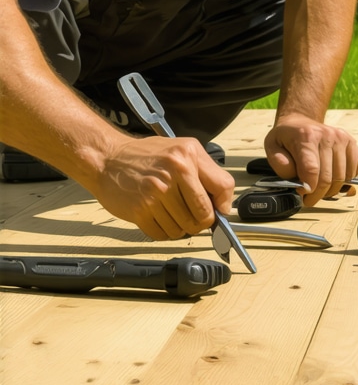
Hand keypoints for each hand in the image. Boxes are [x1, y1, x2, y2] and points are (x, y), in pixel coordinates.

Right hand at [93, 136, 233, 239]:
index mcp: (187, 157)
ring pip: (183, 229)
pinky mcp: (140, 210)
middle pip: (203, 216)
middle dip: (201, 222)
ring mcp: (155, 194)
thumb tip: (222, 205)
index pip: (222, 188)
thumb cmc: (145, 155)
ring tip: (170, 213)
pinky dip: (163, 232)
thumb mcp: (182, 149)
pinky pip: (163, 234)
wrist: (107, 158)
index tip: (218, 211)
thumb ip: (206, 172)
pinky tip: (158, 217)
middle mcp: (173, 173)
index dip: (223, 205)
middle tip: (192, 216)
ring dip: (180, 228)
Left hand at [264, 114, 357, 205]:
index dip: (308, 189)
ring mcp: (342, 139)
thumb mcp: (272, 146)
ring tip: (320, 189)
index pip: (312, 170)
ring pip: (342, 177)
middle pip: (328, 177)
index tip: (303, 195)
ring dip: (332, 190)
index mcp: (306, 136)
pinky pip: (354, 170)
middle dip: (318, 194)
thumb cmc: (287, 137)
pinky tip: (333, 178)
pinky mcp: (352, 143)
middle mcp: (327, 136)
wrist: (301, 121)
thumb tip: (295, 178)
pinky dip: (346, 180)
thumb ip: (279, 163)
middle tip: (310, 199)